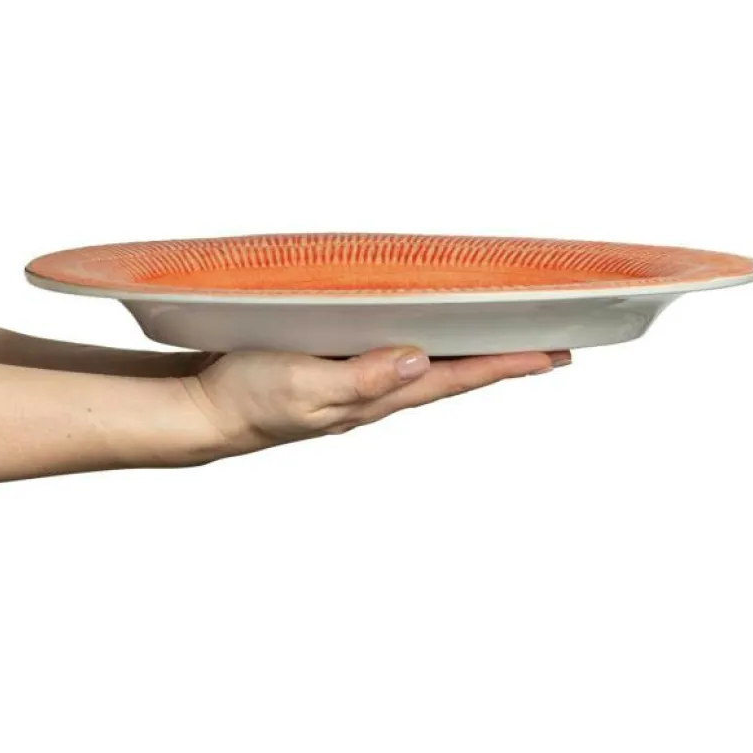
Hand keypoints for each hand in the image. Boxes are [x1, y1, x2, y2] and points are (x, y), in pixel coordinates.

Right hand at [179, 347, 571, 457]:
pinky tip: (424, 340)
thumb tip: (418, 361)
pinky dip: (425, 349)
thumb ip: (362, 379)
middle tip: (546, 351)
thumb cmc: (246, 400)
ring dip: (468, 358)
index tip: (550, 355)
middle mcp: (374, 395)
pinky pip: (394, 360)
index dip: (504, 366)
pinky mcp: (334, 372)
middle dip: (500, 362)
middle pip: (452, 377)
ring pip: (427, 371)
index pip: (454, 379)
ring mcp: (355, 387)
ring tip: (500, 343)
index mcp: (374, 398)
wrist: (202, 412)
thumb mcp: (303, 388)